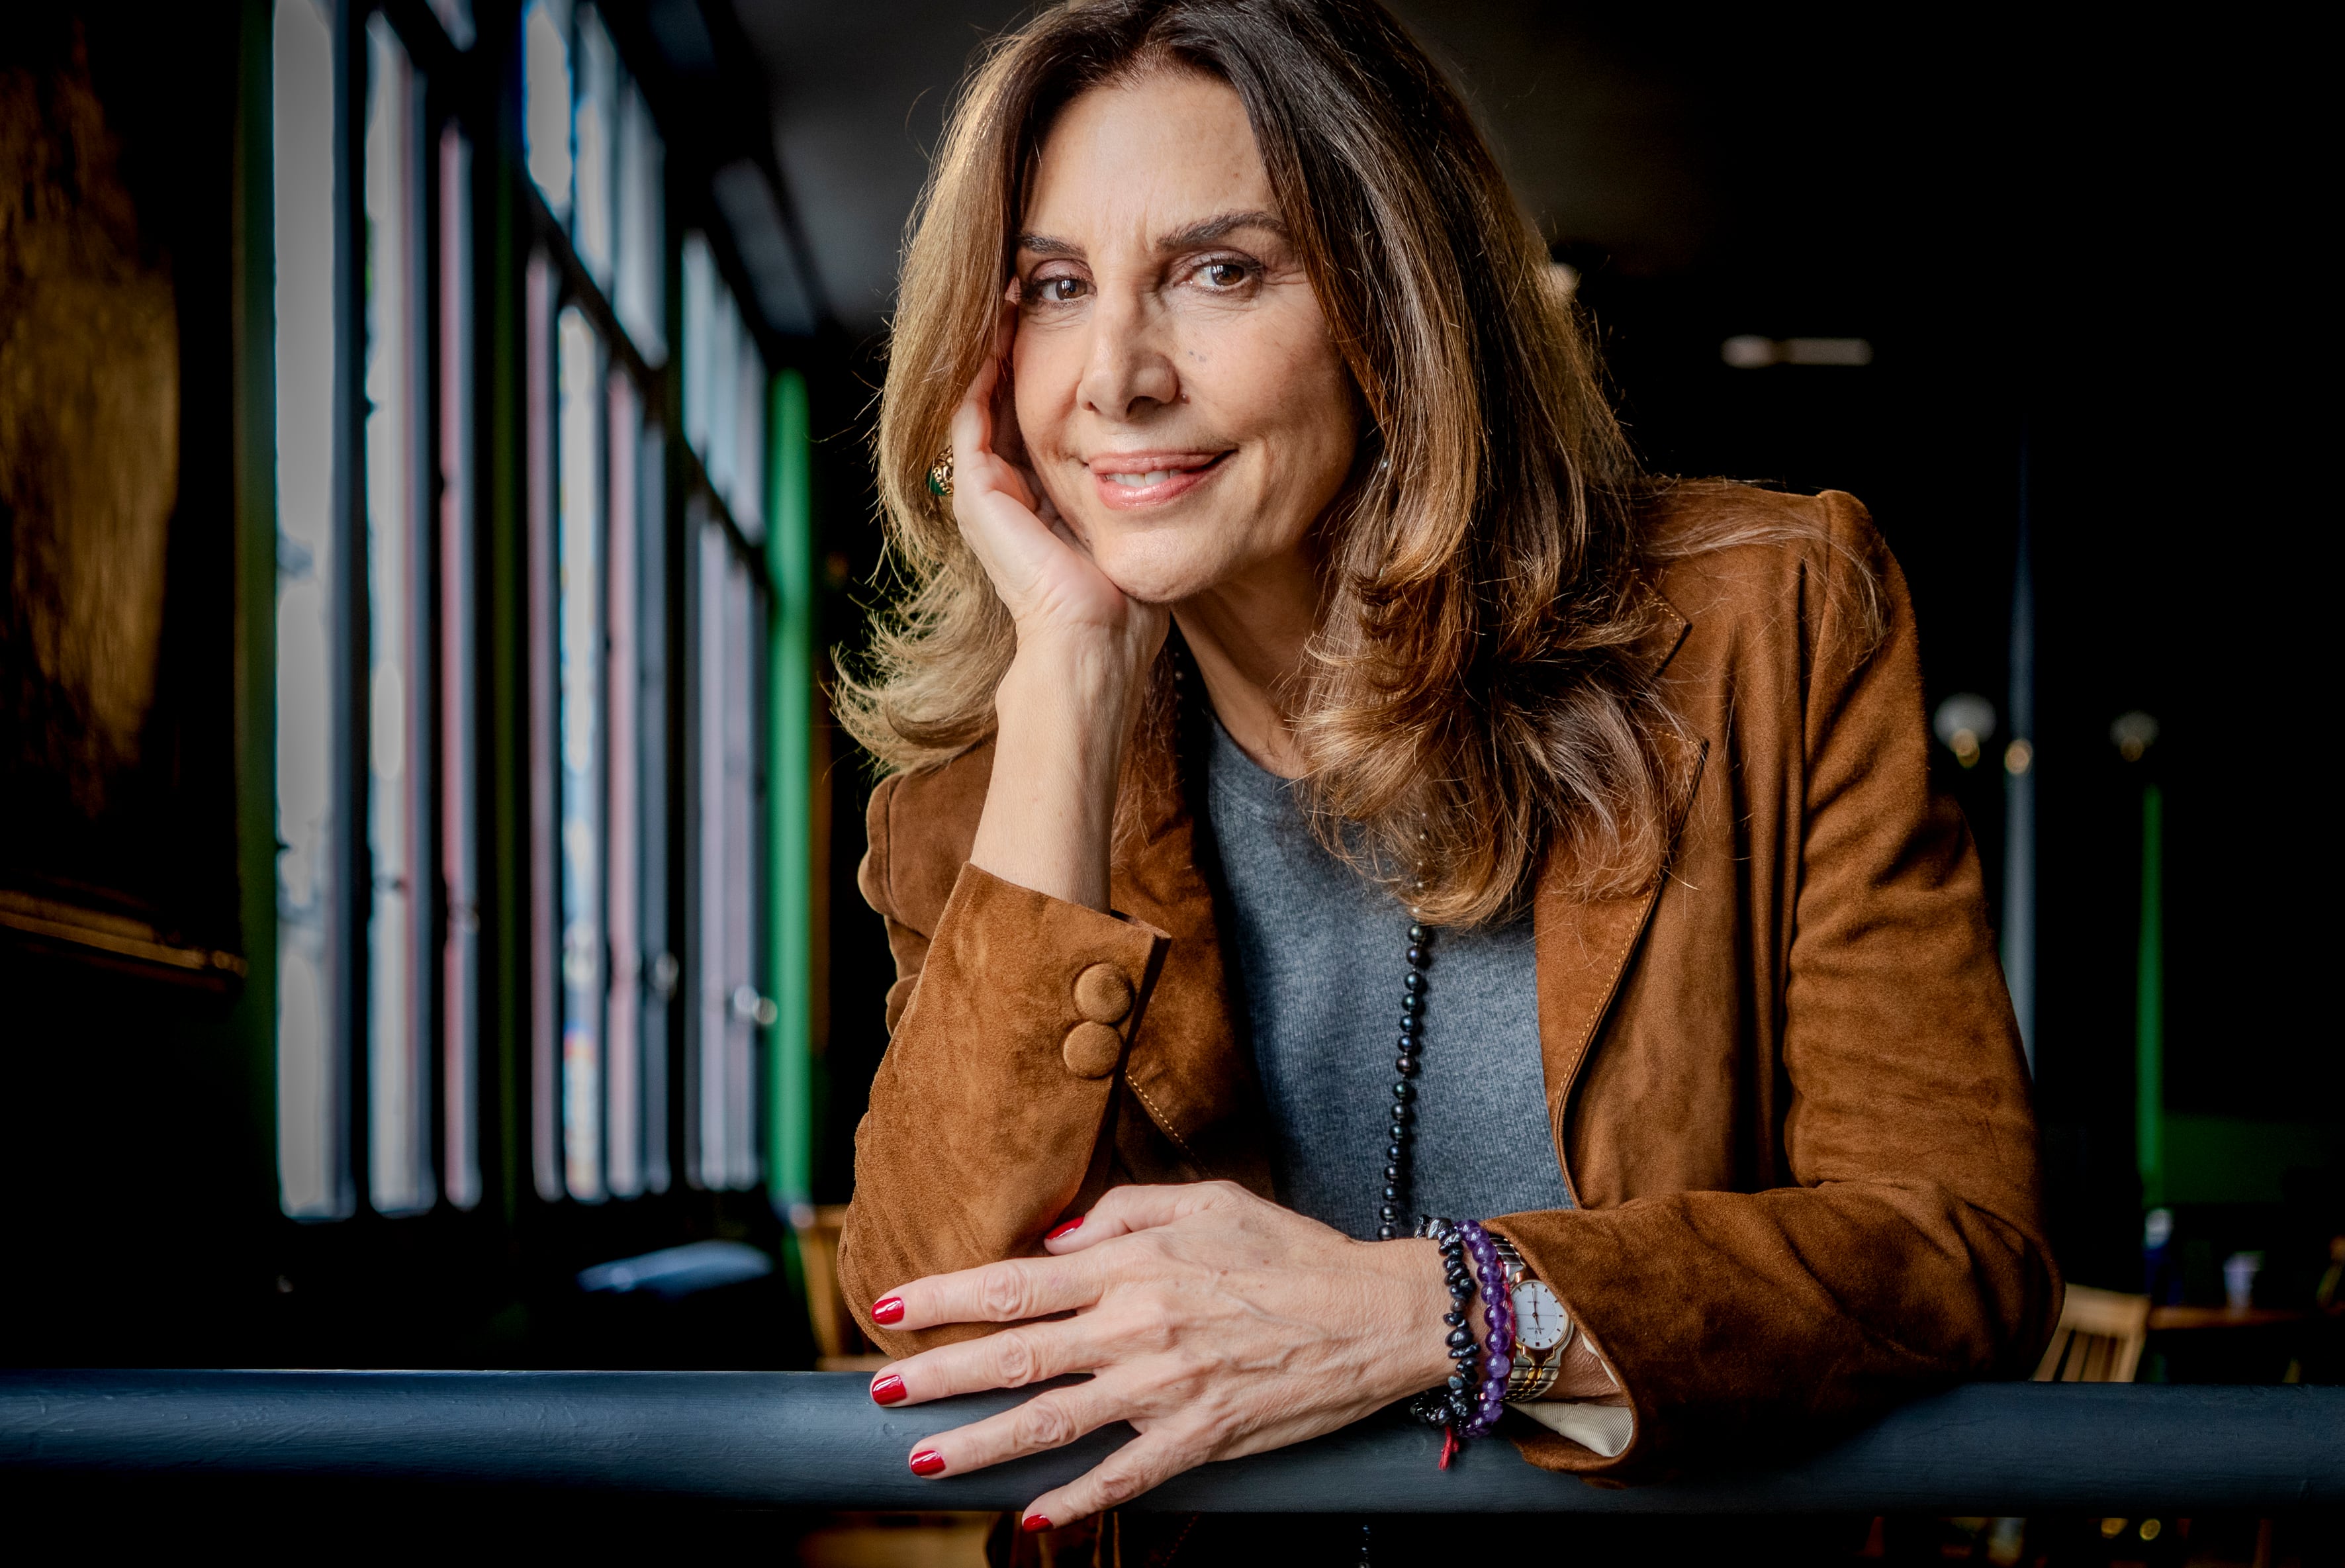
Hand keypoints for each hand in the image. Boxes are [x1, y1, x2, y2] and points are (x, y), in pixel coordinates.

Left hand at [866, 1181, 1453, 1529]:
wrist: (1377, 1314)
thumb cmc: (1292, 1250)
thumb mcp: (1208, 1199)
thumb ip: (1120, 1211)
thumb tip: (1051, 1241)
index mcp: (1134, 1265)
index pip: (1015, 1282)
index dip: (946, 1294)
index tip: (891, 1303)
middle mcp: (1137, 1327)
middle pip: (1015, 1355)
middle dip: (939, 1374)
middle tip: (879, 1389)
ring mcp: (1164, 1390)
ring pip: (1051, 1423)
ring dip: (980, 1445)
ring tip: (922, 1459)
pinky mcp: (1198, 1438)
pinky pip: (1122, 1478)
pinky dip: (1073, 1502)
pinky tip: (1031, 1518)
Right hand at [955, 308, 1166, 910]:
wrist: (1096, 641)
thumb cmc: (1129, 601)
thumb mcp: (1140, 523)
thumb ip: (1144, 486)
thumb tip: (1183, 450)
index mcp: (1038, 500)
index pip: (1035, 416)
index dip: (1048, 366)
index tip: (1073, 320)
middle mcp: (1004, 492)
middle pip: (1001, 399)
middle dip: (1015, 343)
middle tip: (1033, 287)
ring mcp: (984, 493)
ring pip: (978, 399)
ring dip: (993, 345)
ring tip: (1015, 292)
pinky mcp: (978, 493)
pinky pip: (971, 415)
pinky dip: (983, 370)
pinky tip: (1005, 327)